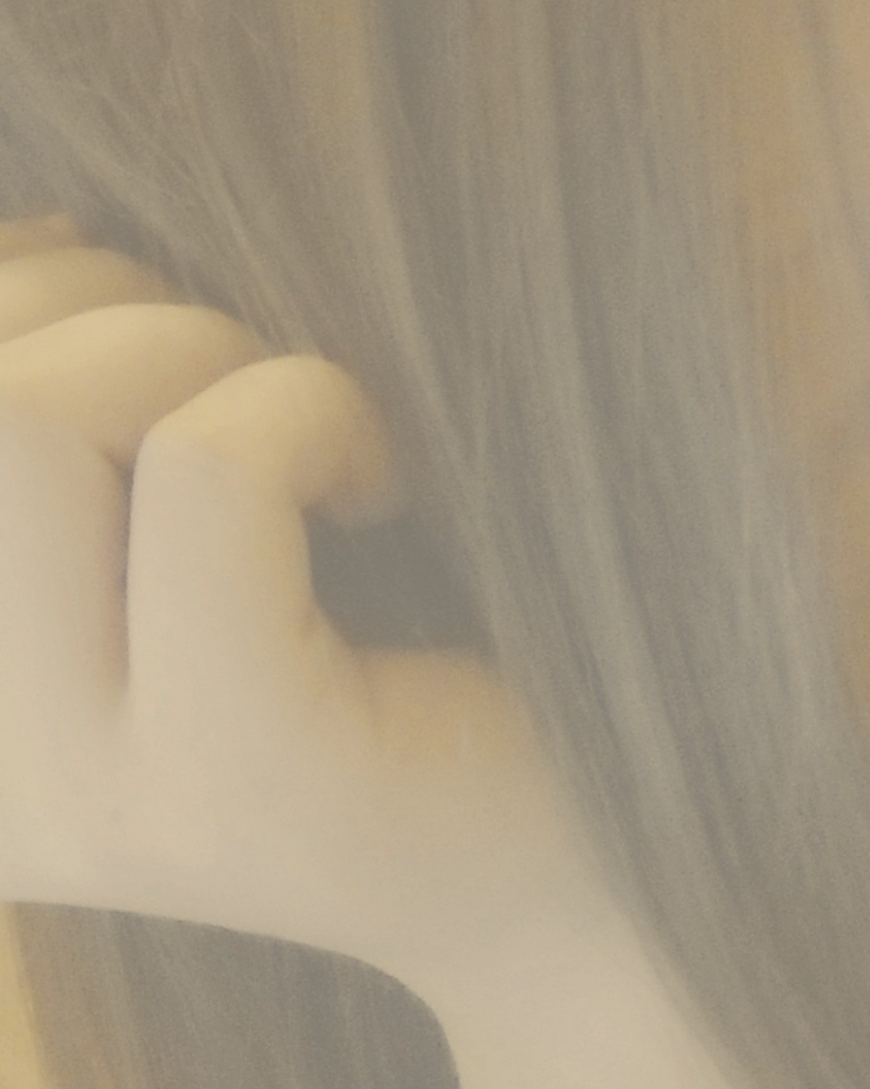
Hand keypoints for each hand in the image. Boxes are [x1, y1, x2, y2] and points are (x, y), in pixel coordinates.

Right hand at [0, 216, 611, 994]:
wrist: (593, 859)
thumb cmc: (408, 633)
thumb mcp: (190, 516)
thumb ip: (84, 411)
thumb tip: (34, 229)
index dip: (35, 302)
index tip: (187, 371)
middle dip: (130, 313)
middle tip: (275, 393)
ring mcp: (77, 793)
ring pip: (36, 412)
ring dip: (217, 357)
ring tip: (331, 447)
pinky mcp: (227, 774)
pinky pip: (208, 467)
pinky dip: (323, 411)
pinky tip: (392, 491)